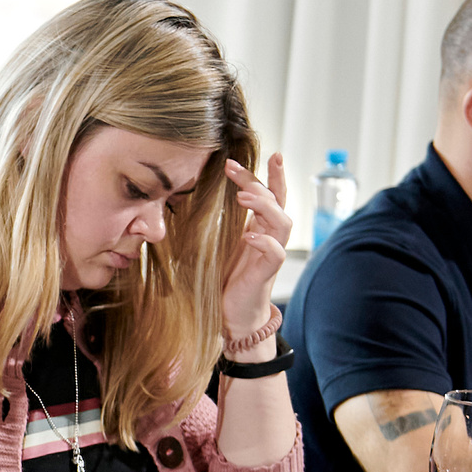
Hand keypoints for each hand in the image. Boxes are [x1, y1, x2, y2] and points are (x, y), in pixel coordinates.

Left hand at [219, 153, 291, 342]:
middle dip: (257, 180)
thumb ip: (213, 224)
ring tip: (242, 197)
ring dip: (264, 205)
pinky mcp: (267, 273)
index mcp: (258, 228)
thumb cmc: (222, 280)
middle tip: (232, 167)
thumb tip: (189, 198)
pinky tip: (249, 236)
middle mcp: (268, 237)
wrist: (231, 316)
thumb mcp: (215, 245)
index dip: (266, 174)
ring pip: (282, 222)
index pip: (270, 194)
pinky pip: (276, 252)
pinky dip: (264, 242)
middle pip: (275, 200)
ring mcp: (270, 254)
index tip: (249, 154)